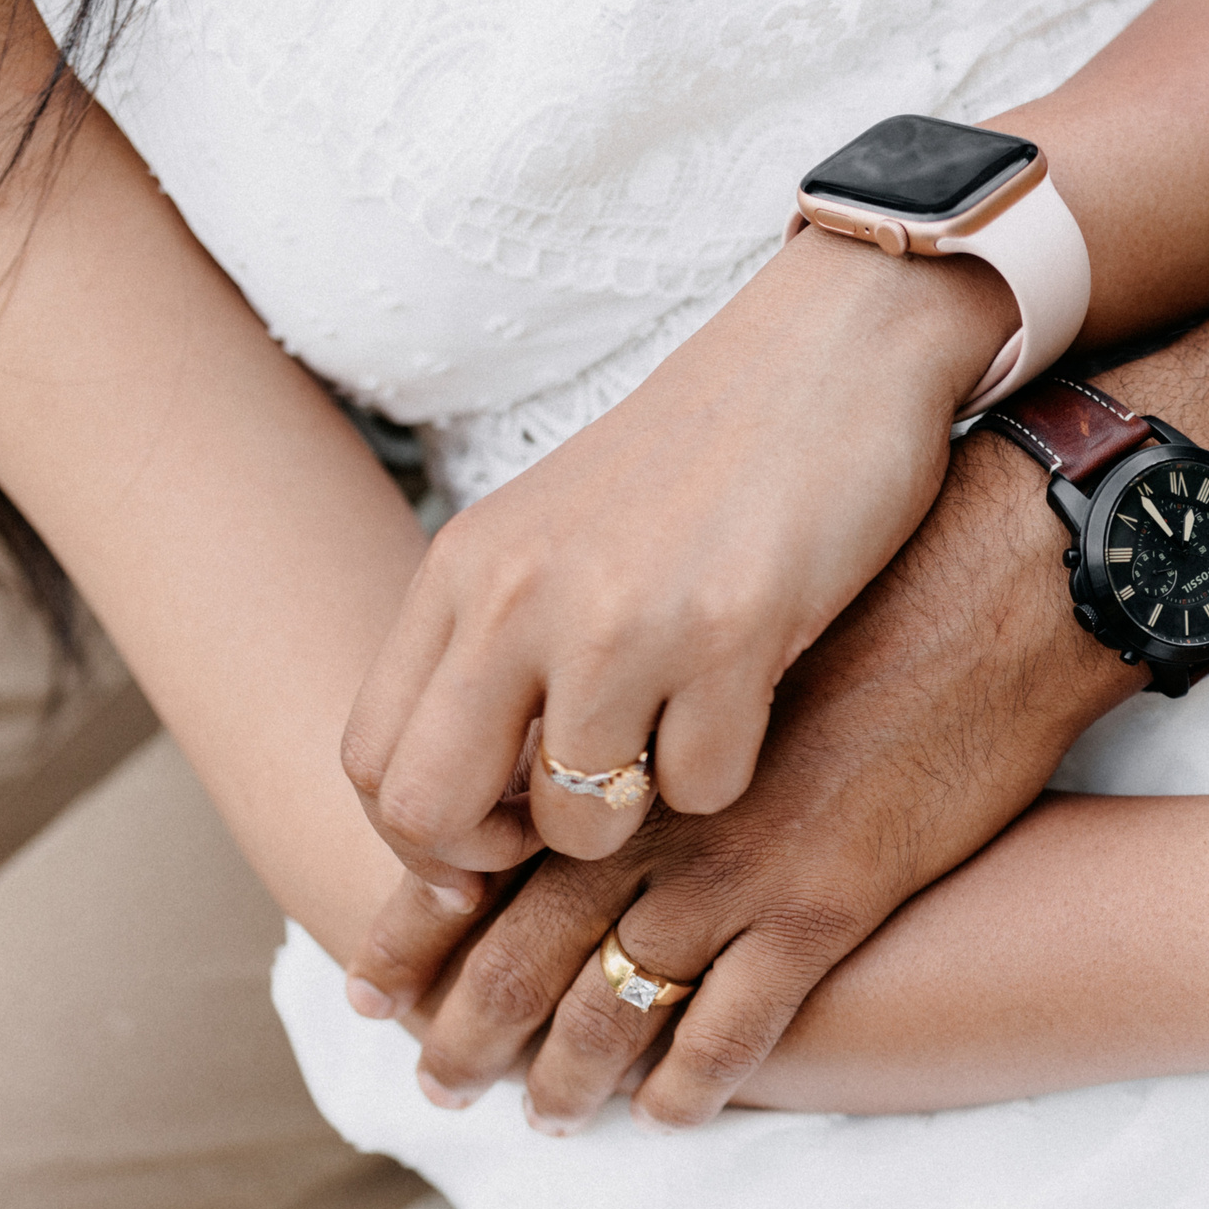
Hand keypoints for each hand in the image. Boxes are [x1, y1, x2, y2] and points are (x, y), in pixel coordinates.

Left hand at [336, 228, 1019, 907]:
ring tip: (682, 742)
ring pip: (580, 821)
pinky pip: (702, 789)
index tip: (500, 845)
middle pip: (430, 811)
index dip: (425, 840)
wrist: (835, 348)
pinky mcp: (731, 632)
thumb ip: (500, 645)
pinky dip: (731, 775)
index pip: (372, 759)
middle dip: (500, 859)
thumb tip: (468, 805)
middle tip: (577, 825)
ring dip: (638, 816)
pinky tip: (757, 698)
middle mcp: (519, 595)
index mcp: (466, 569)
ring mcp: (621, 617)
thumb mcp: (560, 534)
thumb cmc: (709, 458)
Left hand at [345, 429, 1136, 1121]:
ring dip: (567, 1072)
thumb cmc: (849, 553)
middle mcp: (635, 779)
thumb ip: (593, 634)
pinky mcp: (824, 894)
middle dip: (462, 1023)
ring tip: (548, 1116)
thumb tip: (537, 689)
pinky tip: (670, 1111)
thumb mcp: (676, 560)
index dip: (411, 914)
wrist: (994, 561)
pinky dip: (692, 1080)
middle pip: (507, 932)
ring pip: (608, 995)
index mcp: (574, 684)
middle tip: (436, 1078)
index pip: (446, 827)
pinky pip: (733, 1022)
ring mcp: (727, 848)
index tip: (388, 969)